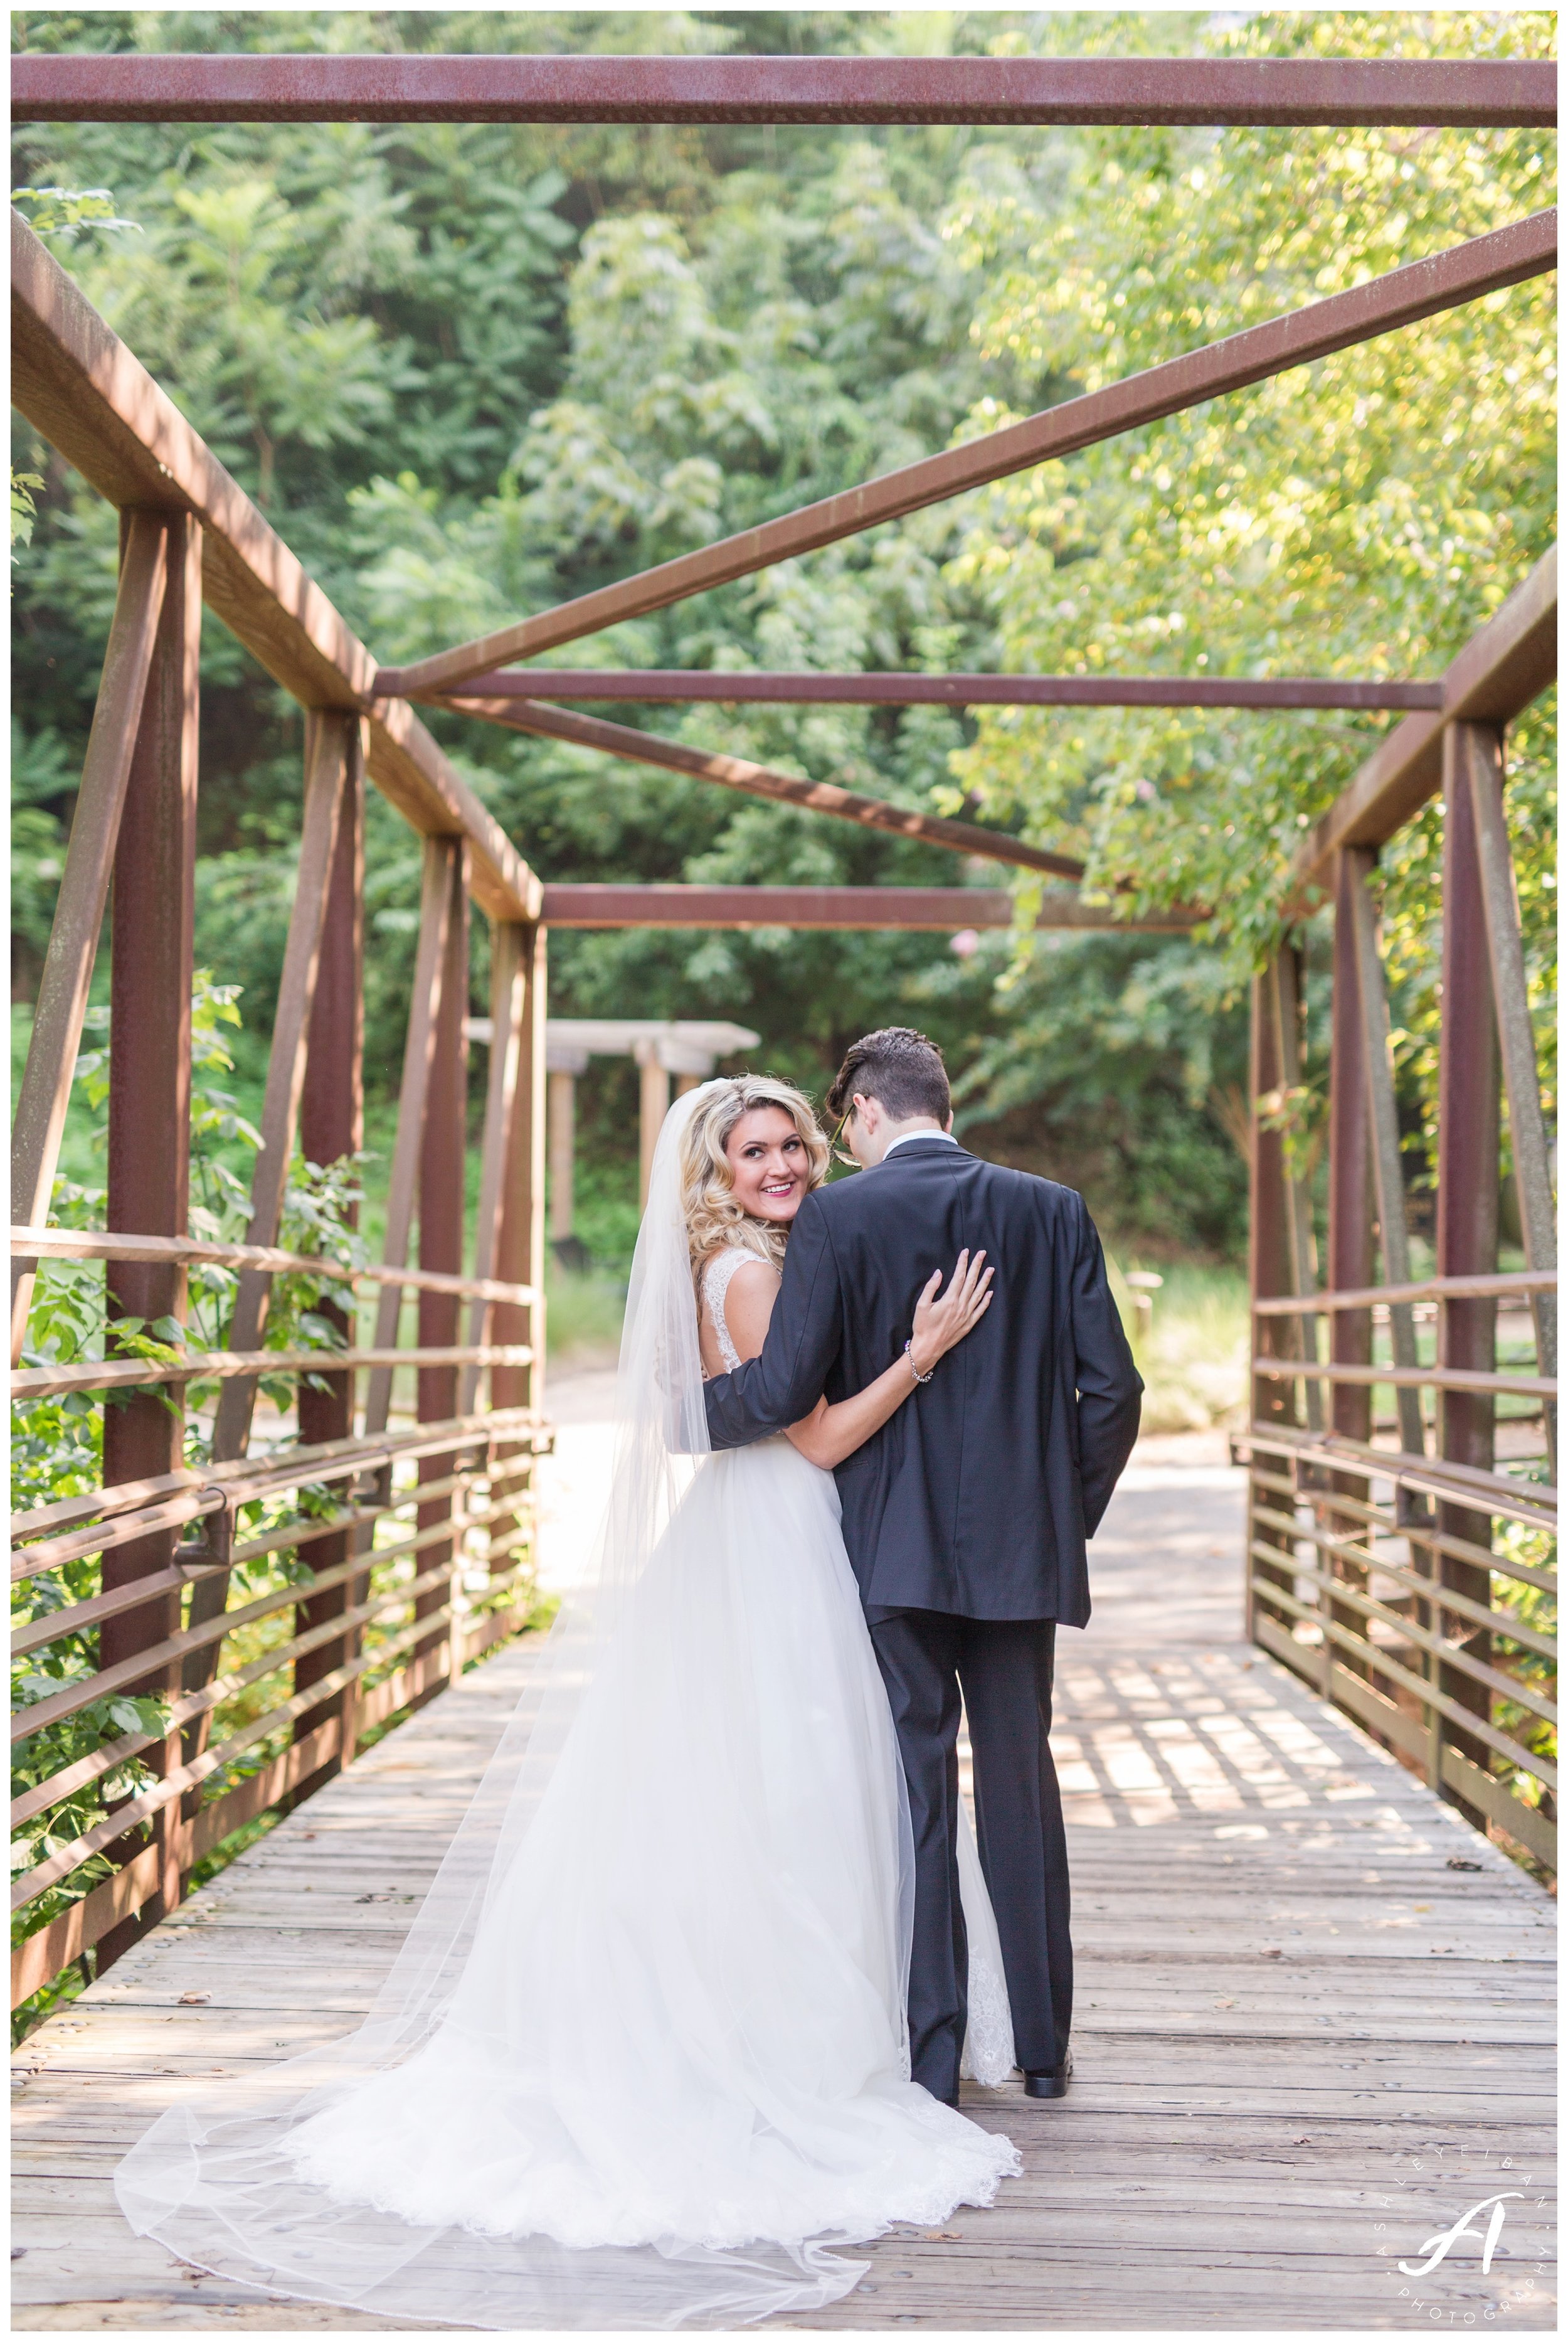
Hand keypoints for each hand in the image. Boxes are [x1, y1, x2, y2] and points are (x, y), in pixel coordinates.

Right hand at [908, 1249, 992, 1378]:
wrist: (928, 1347)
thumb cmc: (923, 1326)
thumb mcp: (921, 1305)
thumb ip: (931, 1287)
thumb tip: (939, 1273)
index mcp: (949, 1300)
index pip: (959, 1276)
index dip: (963, 1263)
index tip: (966, 1252)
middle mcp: (961, 1306)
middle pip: (971, 1282)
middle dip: (977, 1266)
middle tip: (982, 1253)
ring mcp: (967, 1315)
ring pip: (979, 1294)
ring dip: (985, 1280)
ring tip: (990, 1269)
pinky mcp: (969, 1324)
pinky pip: (981, 1310)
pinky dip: (986, 1300)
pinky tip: (990, 1292)